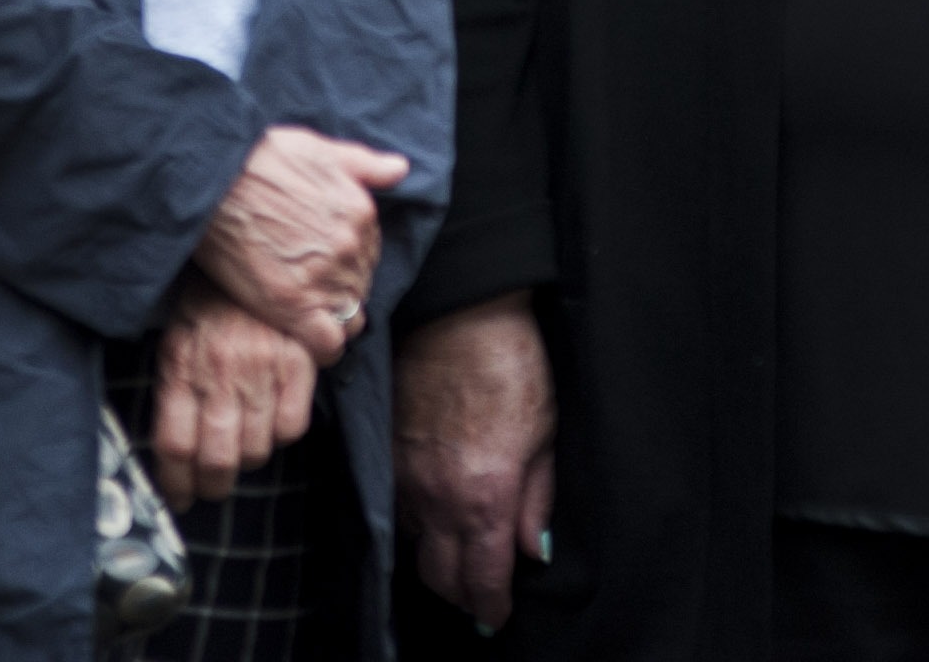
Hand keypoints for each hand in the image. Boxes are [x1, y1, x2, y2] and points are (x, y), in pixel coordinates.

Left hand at [147, 290, 315, 508]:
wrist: (252, 246)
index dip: (176, 483)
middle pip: (216, 459)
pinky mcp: (297, 361)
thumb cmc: (209, 303)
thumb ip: (175, 391)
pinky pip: (292, 427)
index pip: (174, 446)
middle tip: (213, 486)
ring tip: (242, 450)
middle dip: (213, 486)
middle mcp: (219, 370)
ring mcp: (261, 366)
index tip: (180, 495)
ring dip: (247, 461)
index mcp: (180, 365)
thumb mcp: (176, 340)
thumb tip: (176, 456)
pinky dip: (282, 435)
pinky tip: (271, 421)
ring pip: (256, 450)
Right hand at [191, 126, 406, 362]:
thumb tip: (400, 169)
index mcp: (360, 213)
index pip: (370, 255)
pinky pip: (328, 343)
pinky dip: (323, 346)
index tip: (322, 264)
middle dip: (339, 288)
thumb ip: (365, 164)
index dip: (347, 263)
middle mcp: (350, 248)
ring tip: (303, 311)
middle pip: (360, 286)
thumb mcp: (320, 149)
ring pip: (349, 316)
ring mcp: (323, 278)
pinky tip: (305, 337)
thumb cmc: (261, 157)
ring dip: (331, 316)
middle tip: (306, 286)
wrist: (213, 176)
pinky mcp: (291, 304)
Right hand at [395, 293, 555, 630]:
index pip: (481, 581)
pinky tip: (434, 509)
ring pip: (414, 545)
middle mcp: (437, 497)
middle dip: (462, 593)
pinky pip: (396, 508)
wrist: (459, 312)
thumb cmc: (511, 365)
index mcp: (484, 497)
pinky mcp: (385, 451)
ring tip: (459, 549)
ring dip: (437, 557)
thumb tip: (535, 551)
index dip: (490, 608)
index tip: (497, 616)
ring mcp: (404, 476)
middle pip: (439, 578)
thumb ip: (537, 499)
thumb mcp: (544, 434)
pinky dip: (415, 521)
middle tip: (481, 592)